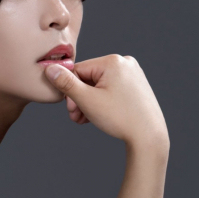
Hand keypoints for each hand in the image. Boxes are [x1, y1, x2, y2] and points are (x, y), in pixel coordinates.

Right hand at [44, 54, 169, 147]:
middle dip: (80, 99)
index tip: (71, 110)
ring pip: (100, 85)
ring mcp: (133, 73)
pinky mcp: (136, 85)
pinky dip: (102, 101)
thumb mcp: (87, 100)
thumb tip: (49, 68)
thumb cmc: (120, 118)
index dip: (70, 91)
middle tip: (77, 117)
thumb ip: (66, 84)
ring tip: (86, 119)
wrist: (149, 136)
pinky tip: (99, 116)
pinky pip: (111, 89)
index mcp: (112, 61)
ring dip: (89, 102)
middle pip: (89, 78)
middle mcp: (124, 62)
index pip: (78, 70)